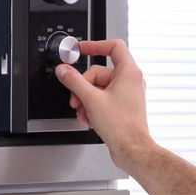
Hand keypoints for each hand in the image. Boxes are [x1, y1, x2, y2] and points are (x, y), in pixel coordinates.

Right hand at [53, 39, 151, 170]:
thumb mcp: (91, 99)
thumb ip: (74, 81)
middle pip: (98, 72)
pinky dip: (92, 107)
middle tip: (75, 99)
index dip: (95, 45)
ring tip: (82, 113)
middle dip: (83, 86)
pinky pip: (103, 99)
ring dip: (85, 100)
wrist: (131, 149)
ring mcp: (126, 94)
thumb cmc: (121, 126)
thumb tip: (64, 70)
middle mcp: (130, 81)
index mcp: (128, 72)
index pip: (113, 46)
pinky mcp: (122, 106)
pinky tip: (88, 119)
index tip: (81, 49)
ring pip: (98, 88)